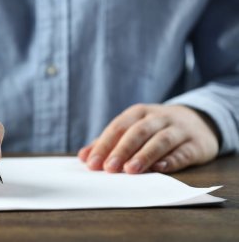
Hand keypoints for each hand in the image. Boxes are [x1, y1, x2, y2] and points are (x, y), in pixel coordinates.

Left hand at [78, 104, 218, 173]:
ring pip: (160, 140)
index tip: (91, 163)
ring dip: (144, 155)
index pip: (118, 127)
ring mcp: (179, 129)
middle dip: (122, 150)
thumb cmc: (155, 129)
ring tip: (131, 170)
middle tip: (108, 168)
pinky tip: (159, 169)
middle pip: (138, 132)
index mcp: (139, 113)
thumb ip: (109, 142)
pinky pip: (183, 152)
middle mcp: (158, 117)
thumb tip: (84, 157)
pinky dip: (171, 160)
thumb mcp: (133, 128)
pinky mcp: (196, 144)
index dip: (104, 145)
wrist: (198, 121)